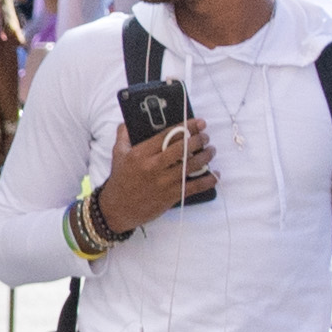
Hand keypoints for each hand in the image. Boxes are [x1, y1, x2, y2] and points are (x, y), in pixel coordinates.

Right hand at [94, 117, 206, 234]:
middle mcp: (153, 166)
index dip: (186, 127)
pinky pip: (194, 187)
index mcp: (141, 154)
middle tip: (205, 136)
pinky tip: (214, 174)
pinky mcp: (171, 196)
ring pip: (191, 166)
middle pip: (182, 149)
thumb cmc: (120, 180)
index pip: (168, 136)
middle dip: (198, 140)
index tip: (198, 122)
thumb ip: (123, 136)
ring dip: (205, 157)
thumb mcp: (117, 155)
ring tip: (211, 150)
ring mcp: (164, 182)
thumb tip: (128, 122)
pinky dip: (207, 180)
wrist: (117, 209)